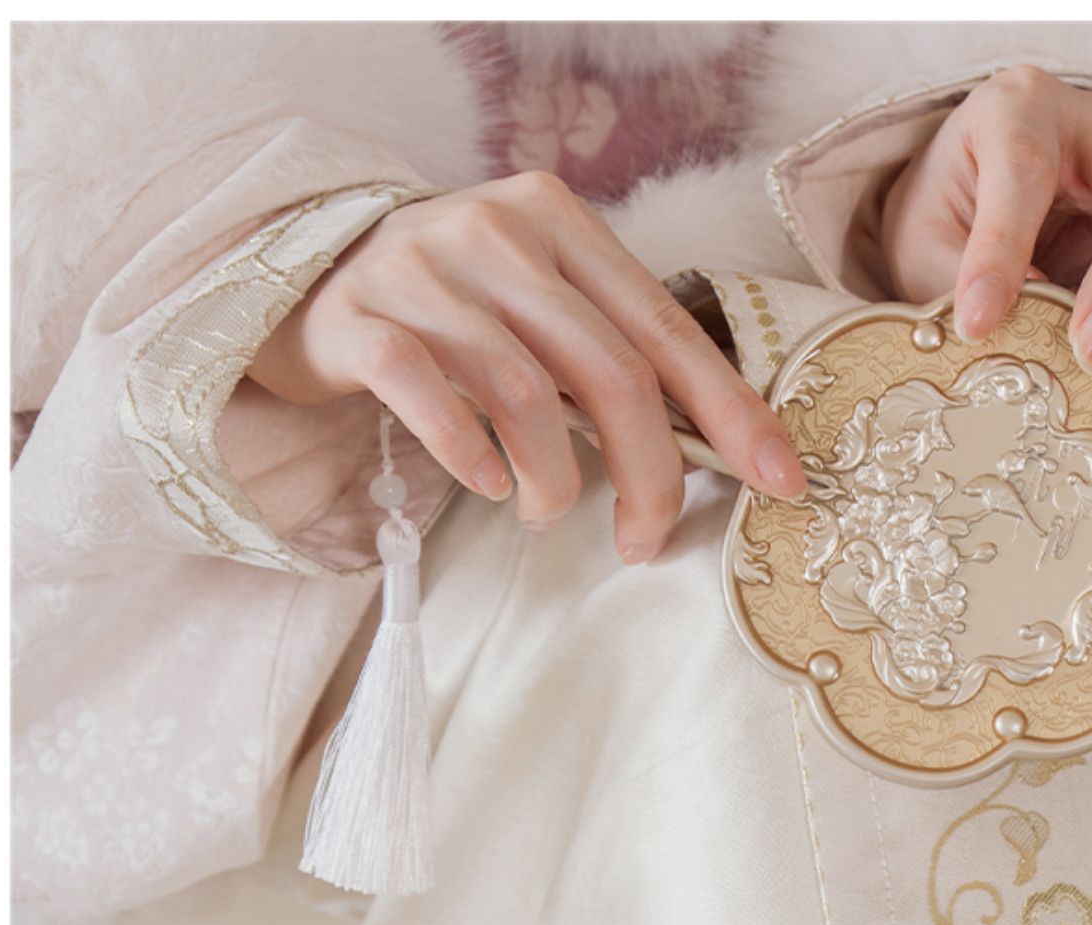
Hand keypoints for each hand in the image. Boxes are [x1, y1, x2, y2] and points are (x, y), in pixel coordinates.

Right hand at [248, 170, 805, 561]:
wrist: (311, 278)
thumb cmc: (458, 313)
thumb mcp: (543, 307)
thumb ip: (614, 353)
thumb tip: (720, 447)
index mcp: (558, 220)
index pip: (664, 327)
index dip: (729, 411)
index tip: (780, 482)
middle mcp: (495, 229)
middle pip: (608, 369)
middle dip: (647, 475)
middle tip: (642, 538)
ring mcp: (422, 268)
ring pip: (526, 391)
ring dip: (555, 481)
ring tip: (547, 513)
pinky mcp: (359, 317)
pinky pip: (431, 396)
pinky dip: (472, 456)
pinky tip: (489, 486)